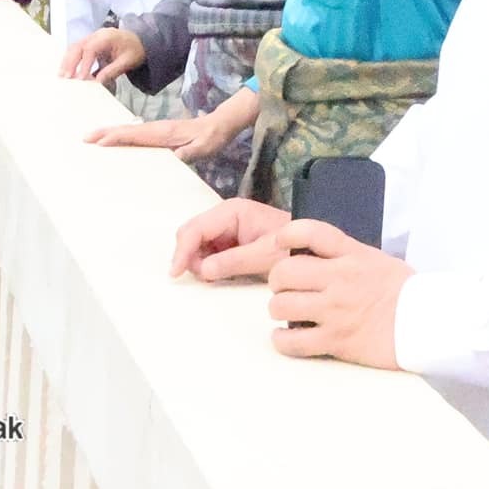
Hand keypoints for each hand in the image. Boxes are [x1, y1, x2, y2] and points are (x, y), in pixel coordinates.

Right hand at [60, 28, 145, 83]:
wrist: (140, 42)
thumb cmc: (135, 50)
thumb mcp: (127, 62)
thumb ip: (112, 71)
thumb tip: (97, 82)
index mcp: (107, 36)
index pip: (91, 49)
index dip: (84, 64)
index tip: (81, 78)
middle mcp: (96, 35)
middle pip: (78, 46)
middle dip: (70, 62)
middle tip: (65, 77)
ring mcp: (92, 37)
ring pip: (74, 47)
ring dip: (67, 61)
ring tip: (62, 76)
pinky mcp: (89, 43)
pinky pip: (77, 50)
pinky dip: (70, 60)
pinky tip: (67, 70)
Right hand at [87, 114, 235, 162]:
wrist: (219, 125)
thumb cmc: (211, 138)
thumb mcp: (203, 147)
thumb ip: (190, 152)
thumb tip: (175, 156)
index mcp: (164, 132)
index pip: (137, 134)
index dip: (118, 137)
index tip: (100, 141)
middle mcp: (157, 128)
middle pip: (127, 129)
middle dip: (106, 132)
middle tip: (85, 137)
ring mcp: (157, 129)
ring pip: (129, 130)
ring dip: (110, 132)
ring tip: (92, 138)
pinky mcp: (159, 132)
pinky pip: (136, 133)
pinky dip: (122, 135)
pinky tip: (115, 139)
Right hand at [170, 198, 290, 279]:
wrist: (313, 249)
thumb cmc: (294, 246)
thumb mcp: (267, 255)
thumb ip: (235, 260)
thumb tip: (203, 269)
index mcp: (232, 211)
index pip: (196, 228)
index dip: (182, 250)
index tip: (176, 273)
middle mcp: (226, 217)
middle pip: (191, 234)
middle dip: (189, 256)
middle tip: (203, 277)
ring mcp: (227, 230)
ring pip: (197, 246)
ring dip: (198, 263)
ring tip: (217, 276)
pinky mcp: (230, 243)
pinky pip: (208, 254)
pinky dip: (207, 266)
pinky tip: (220, 274)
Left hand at [265, 220, 411, 369]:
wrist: (428, 323)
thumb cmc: (402, 291)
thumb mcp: (375, 259)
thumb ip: (344, 255)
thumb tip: (312, 256)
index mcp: (351, 255)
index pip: (310, 232)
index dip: (287, 234)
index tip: (280, 241)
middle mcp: (339, 280)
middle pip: (284, 272)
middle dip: (278, 281)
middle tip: (287, 288)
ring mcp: (335, 311)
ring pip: (281, 306)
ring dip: (279, 310)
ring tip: (289, 313)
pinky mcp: (335, 341)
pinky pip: (291, 342)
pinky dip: (282, 341)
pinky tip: (287, 337)